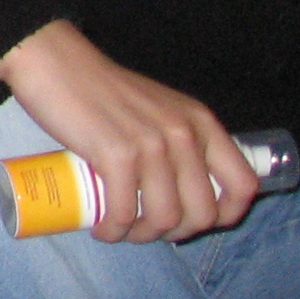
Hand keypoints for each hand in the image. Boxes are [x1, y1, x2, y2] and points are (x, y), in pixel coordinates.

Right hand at [0, 20, 257, 242]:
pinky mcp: (117, 155)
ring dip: (143, 235)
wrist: (55, 63)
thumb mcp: (160, 108)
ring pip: (165, 218)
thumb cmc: (103, 88)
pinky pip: (124, 212)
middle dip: (177, 232)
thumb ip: (178, 139)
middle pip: (203, 212)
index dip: (227, 214)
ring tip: (122, 229)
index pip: (244, 184)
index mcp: (202, 122)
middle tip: (150, 227)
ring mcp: (153, 145)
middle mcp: (185, 135)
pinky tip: (102, 228)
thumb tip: (184, 188)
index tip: (197, 220)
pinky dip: (113, 230)